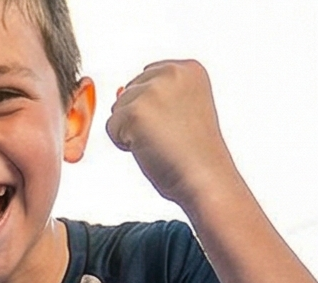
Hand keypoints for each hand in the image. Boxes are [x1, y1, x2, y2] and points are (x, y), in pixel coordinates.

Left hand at [105, 60, 237, 207]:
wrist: (205, 178)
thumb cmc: (195, 153)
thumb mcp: (183, 108)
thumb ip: (156, 92)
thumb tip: (118, 90)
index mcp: (188, 69)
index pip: (147, 79)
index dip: (156, 109)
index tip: (178, 124)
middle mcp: (172, 72)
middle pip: (130, 92)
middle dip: (142, 118)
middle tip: (170, 136)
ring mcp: (153, 90)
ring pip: (118, 109)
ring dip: (133, 131)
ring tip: (162, 142)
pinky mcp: (136, 112)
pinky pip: (112, 127)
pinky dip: (125, 144)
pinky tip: (151, 149)